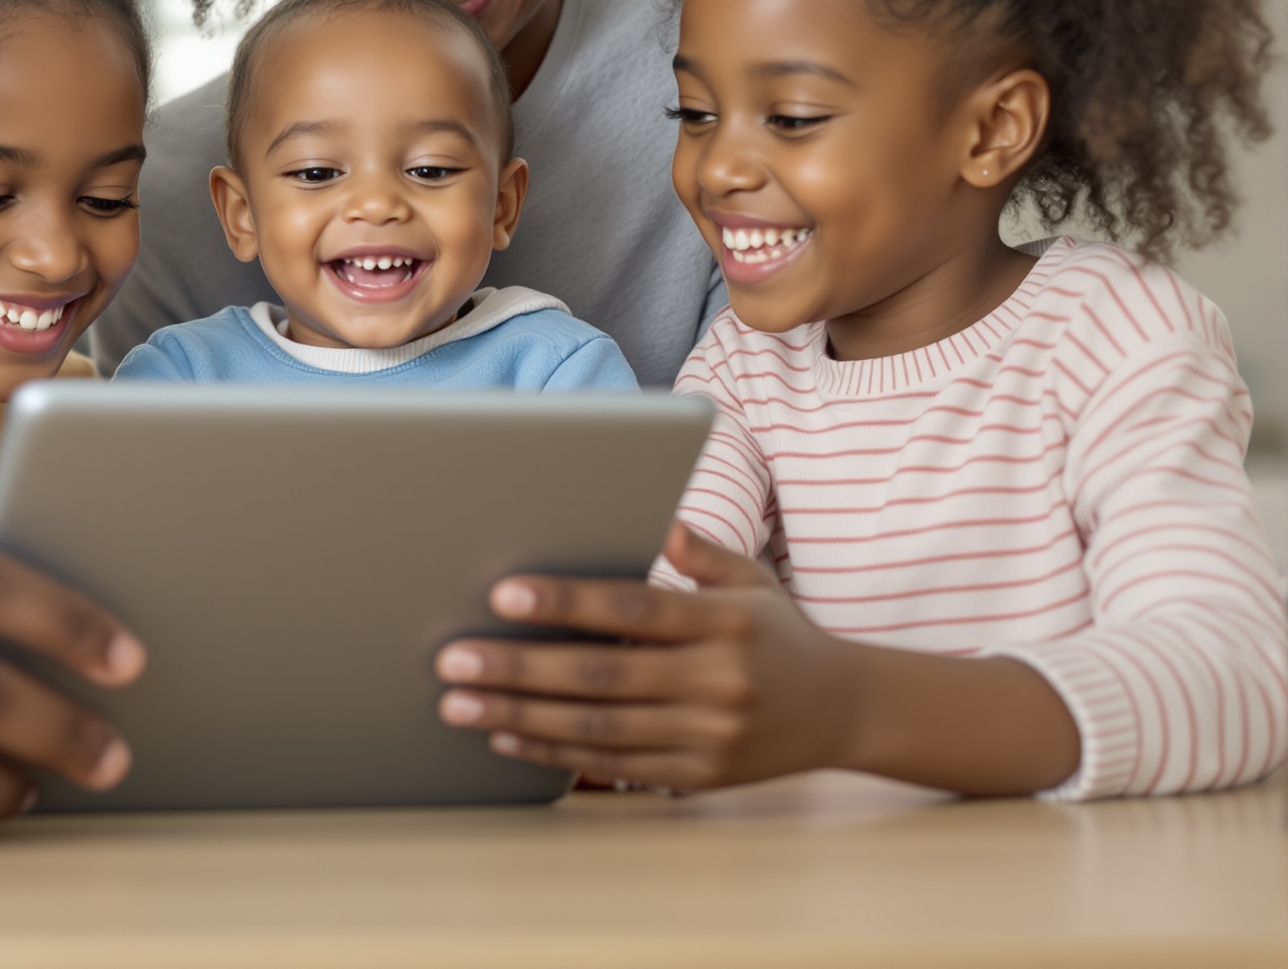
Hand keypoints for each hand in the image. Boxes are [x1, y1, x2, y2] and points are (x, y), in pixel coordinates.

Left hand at [432, 523, 857, 790]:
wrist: (844, 711)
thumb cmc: (776, 633)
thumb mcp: (749, 579)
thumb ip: (699, 551)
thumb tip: (652, 517)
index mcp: (722, 623)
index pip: (633, 609)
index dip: (567, 601)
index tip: (503, 595)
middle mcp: (716, 682)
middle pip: (601, 675)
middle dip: (518, 667)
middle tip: (452, 658)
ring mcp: (706, 737)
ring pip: (597, 727)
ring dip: (520, 716)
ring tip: (458, 702)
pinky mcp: (697, 777)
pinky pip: (613, 766)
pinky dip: (554, 753)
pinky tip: (505, 736)